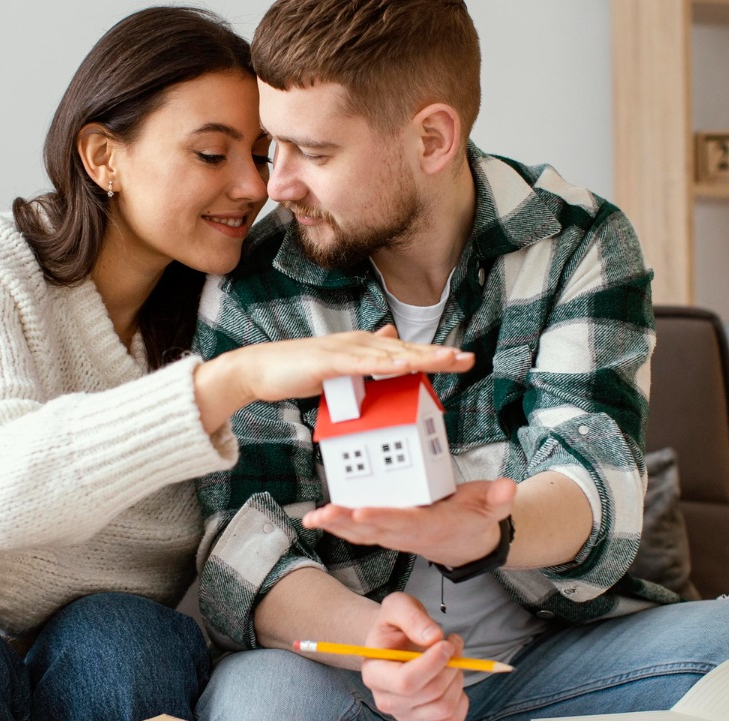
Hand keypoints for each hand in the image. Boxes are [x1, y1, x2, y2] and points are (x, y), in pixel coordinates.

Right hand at [237, 325, 473, 403]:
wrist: (260, 370)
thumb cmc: (298, 370)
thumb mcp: (339, 365)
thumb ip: (366, 357)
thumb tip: (392, 341)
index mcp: (363, 347)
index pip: (406, 353)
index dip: (434, 355)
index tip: (461, 359)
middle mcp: (358, 343)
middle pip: (406, 350)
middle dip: (438, 355)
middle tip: (468, 359)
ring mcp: (344, 351)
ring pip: (390, 355)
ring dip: (419, 357)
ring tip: (447, 359)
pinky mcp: (329, 362)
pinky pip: (361, 364)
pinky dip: (384, 364)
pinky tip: (404, 366)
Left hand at [302, 478, 516, 566]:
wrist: (471, 542)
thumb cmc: (478, 519)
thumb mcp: (494, 508)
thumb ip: (499, 500)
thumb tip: (508, 488)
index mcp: (433, 527)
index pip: (406, 522)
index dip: (383, 518)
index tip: (361, 511)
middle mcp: (410, 534)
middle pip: (376, 529)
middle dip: (348, 522)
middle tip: (324, 514)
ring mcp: (396, 535)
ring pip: (363, 533)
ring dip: (337, 526)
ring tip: (313, 518)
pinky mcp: (388, 531)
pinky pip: (360, 532)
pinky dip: (339, 526)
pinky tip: (317, 519)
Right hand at [361, 593, 467, 720]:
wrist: (393, 644)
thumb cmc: (394, 627)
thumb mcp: (397, 607)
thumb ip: (412, 618)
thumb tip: (433, 637)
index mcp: (374, 674)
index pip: (406, 681)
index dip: (433, 663)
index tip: (446, 644)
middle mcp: (387, 701)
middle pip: (431, 693)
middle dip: (451, 665)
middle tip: (452, 643)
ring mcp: (406, 715)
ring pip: (445, 708)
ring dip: (457, 679)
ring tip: (451, 660)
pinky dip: (461, 699)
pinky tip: (451, 680)